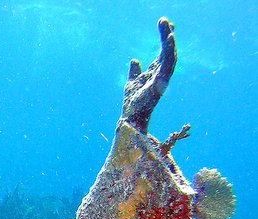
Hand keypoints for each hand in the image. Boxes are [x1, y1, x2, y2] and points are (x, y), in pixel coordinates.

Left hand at [121, 17, 176, 132]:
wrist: (130, 116)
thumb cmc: (133, 102)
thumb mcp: (131, 82)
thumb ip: (134, 71)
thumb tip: (134, 60)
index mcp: (155, 72)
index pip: (162, 52)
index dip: (164, 38)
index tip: (164, 23)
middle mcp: (161, 74)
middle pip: (167, 51)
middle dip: (167, 35)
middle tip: (164, 20)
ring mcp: (163, 78)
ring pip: (170, 55)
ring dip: (169, 41)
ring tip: (169, 26)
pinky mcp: (161, 82)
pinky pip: (168, 64)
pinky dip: (169, 51)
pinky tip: (169, 39)